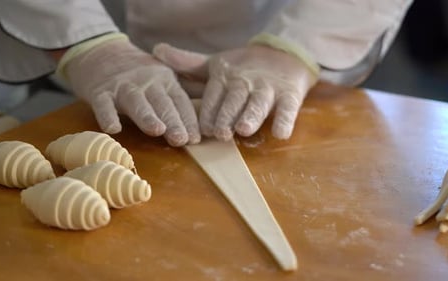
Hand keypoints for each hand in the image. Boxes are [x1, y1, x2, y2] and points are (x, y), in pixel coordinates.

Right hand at [61, 35, 199, 145]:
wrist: (101, 53)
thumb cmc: (140, 75)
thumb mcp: (165, 79)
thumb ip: (187, 93)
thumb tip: (215, 111)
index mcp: (166, 80)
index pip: (180, 101)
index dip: (189, 120)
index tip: (197, 138)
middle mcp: (147, 81)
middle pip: (162, 103)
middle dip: (173, 121)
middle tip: (182, 139)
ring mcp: (123, 86)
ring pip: (137, 102)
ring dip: (147, 116)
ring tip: (157, 130)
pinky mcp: (100, 92)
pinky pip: (103, 104)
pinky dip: (107, 116)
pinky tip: (113, 128)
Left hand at [153, 43, 317, 140]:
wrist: (285, 54)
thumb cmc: (244, 67)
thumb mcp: (217, 64)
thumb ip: (189, 63)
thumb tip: (156, 51)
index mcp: (225, 76)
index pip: (213, 95)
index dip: (207, 111)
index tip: (200, 129)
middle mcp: (245, 82)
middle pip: (234, 99)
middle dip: (227, 115)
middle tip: (220, 133)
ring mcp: (269, 88)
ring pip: (259, 103)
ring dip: (251, 115)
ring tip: (244, 129)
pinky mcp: (290, 95)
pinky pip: (288, 109)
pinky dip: (285, 120)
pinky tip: (280, 133)